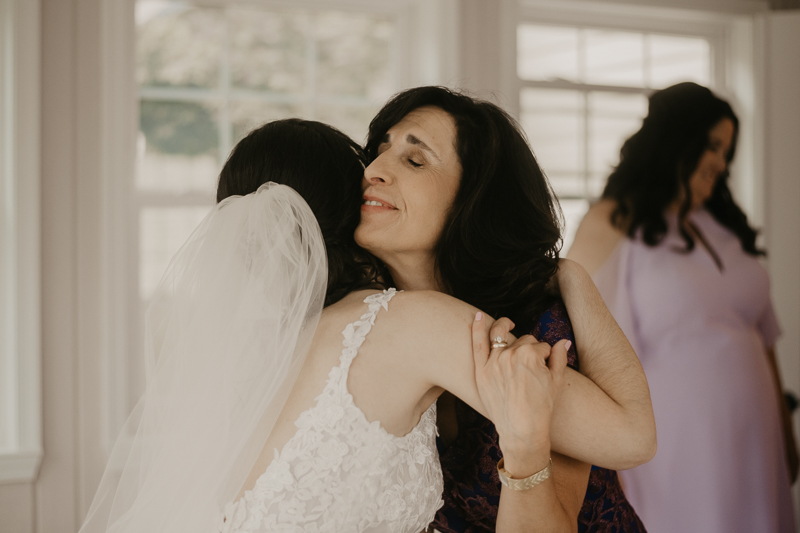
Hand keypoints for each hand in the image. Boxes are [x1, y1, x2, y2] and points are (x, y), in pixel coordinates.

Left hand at [472, 313, 568, 475]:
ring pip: (503, 338)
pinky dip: (478, 327)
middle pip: (523, 341)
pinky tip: (478, 316)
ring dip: (506, 330)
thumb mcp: (557, 381)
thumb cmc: (542, 408)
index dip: (545, 356)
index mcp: (531, 354)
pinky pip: (477, 343)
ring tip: (509, 325)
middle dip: (529, 349)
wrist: (522, 430)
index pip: (540, 346)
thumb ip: (559, 358)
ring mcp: (493, 361)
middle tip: (531, 367)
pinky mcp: (481, 371)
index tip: (545, 369)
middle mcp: (510, 354)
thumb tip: (562, 342)